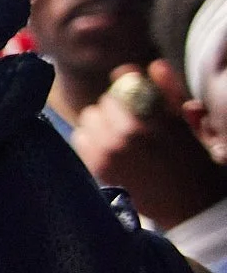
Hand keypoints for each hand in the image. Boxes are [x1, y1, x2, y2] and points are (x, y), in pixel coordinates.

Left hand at [71, 61, 226, 228]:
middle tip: (127, 122)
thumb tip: (154, 64)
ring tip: (115, 137)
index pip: (123, 85)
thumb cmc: (192, 163)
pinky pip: (81, 140)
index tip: (134, 100)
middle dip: (112, 110)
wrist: (188, 207)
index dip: (127, 92)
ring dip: (98, 125)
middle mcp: (125, 136)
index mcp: (152, 121)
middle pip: (101, 104)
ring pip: (87, 120)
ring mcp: (107, 154)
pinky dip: (90, 141)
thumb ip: (170, 92)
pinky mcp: (97, 169)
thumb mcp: (187, 124)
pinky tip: (106, 150)